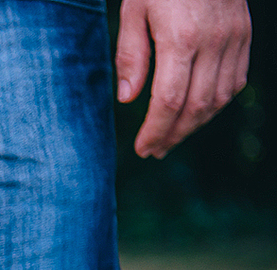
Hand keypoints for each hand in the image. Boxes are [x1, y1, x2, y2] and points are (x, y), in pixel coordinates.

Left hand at [116, 0, 250, 157]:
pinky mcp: (245, 35)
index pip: (170, 100)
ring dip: (195, 124)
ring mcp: (235, 38)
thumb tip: (129, 101)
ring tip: (171, 137)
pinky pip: (236, 81)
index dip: (156, 130)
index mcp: (181, 38)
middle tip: (154, 151)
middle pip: (197, 106)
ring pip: (220, 98)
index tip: (142, 148)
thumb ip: (131, 56)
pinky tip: (196, 113)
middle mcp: (214, 41)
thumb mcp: (133, 12)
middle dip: (174, 135)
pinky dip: (216, 104)